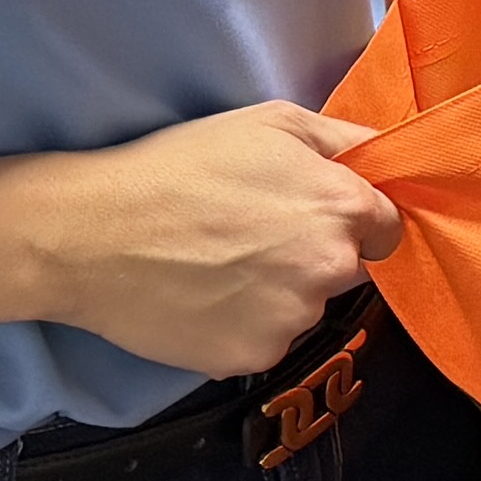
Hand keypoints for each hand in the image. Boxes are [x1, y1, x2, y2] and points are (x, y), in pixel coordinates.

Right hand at [0, 101, 393, 378]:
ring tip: (216, 265)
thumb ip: (343, 141)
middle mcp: (329, 269)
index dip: (355, 221)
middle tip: (252, 236)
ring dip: (277, 293)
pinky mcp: (252, 357)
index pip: (387, 229)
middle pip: (346, 271)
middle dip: (313, 256)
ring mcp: (292, 319)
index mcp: (342, 208)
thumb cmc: (179, 166)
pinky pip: (264, 340)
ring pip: (303, 309)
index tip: (313, 216)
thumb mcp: (270, 123)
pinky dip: (241, 325)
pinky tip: (201, 297)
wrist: (92, 233)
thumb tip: (385, 157)